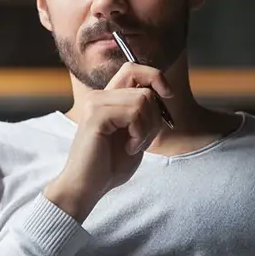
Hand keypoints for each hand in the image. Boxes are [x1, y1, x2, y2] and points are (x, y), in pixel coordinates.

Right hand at [44, 62, 172, 222]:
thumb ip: (144, 113)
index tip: (167, 96)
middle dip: (154, 116)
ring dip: (147, 128)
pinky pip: (134, 113)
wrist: (87, 187)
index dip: (155, 76)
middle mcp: (99, 96)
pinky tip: (128, 148)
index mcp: (107, 99)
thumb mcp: (135, 134)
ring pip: (142, 100)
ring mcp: (95, 104)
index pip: (133, 68)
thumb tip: (162, 94)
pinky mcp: (96, 116)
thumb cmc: (109, 165)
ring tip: (133, 145)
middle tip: (141, 139)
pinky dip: (139, 134)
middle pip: (144, 87)